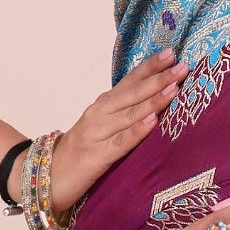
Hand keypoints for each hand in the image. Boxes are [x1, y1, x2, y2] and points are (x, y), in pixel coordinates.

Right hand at [45, 51, 179, 213]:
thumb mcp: (103, 126)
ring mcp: (97, 133)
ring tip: (174, 87)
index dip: (150, 67)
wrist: (48, 176)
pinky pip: (121, 142)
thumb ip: (124, 112)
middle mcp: (100, 113)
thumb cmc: (83, 151)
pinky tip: (152, 121)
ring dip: (154, 100)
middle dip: (159, 78)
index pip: (130, 81)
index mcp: (103, 104)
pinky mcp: (98, 156)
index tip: (171, 54)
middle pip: (133, 93)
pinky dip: (137, 130)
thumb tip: (157, 101)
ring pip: (130, 113)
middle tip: (182, 66)